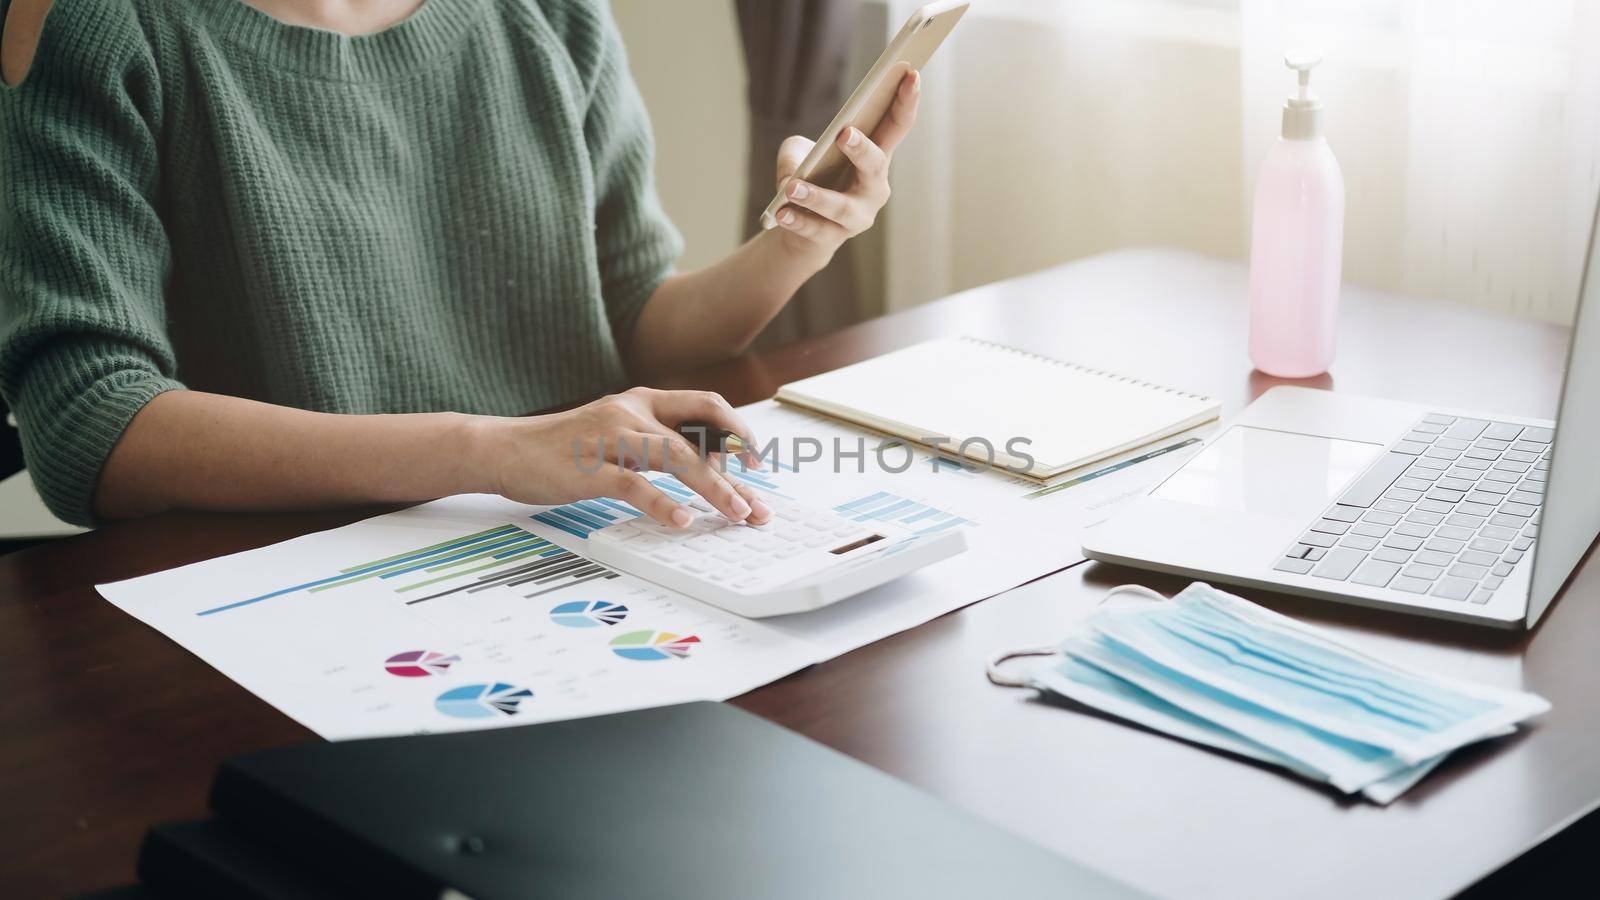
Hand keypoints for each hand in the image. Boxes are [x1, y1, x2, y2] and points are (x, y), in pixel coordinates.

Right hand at [480, 388, 772, 527]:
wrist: (504, 448)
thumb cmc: (565, 448)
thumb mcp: (618, 435)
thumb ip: (657, 444)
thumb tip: (708, 466)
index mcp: (644, 400)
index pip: (707, 405)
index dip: (739, 431)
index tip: (758, 463)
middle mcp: (632, 411)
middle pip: (701, 433)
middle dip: (737, 472)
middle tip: (757, 507)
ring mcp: (610, 436)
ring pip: (677, 457)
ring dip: (714, 488)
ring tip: (736, 515)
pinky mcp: (588, 466)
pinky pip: (634, 484)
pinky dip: (662, 504)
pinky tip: (681, 522)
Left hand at [771, 69, 920, 262]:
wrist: (803, 233)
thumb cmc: (810, 179)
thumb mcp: (798, 154)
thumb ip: (794, 151)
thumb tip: (795, 172)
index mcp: (875, 158)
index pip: (897, 126)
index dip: (906, 101)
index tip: (911, 74)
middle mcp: (874, 188)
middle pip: (875, 166)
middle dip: (862, 150)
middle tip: (844, 133)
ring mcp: (857, 217)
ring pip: (841, 206)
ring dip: (817, 196)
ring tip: (792, 187)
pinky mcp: (834, 239)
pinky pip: (815, 229)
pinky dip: (797, 220)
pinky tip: (781, 212)